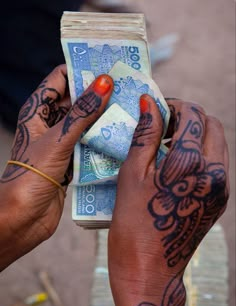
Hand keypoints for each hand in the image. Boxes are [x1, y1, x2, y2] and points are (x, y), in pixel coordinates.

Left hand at [0, 65, 113, 269]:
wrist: (24, 216)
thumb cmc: (31, 175)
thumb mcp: (59, 139)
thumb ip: (82, 112)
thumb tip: (104, 82)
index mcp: (38, 111)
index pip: (60, 79)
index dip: (81, 70)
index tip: (107, 66)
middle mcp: (49, 124)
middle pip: (76, 101)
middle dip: (98, 94)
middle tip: (125, 88)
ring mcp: (60, 142)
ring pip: (84, 123)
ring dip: (102, 118)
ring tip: (128, 109)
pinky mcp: (70, 159)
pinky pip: (88, 143)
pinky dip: (101, 139)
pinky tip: (119, 136)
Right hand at [108, 96, 228, 305]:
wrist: (149, 268)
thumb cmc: (133, 223)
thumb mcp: (133, 173)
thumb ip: (146, 134)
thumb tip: (149, 102)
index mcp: (191, 164)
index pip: (193, 115)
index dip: (173, 105)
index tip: (156, 109)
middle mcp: (215, 173)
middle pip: (211, 124)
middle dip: (188, 116)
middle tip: (162, 124)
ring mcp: (221, 187)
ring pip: (217, 142)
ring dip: (195, 133)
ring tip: (167, 142)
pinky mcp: (220, 199)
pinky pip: (216, 162)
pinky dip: (200, 152)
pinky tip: (176, 162)